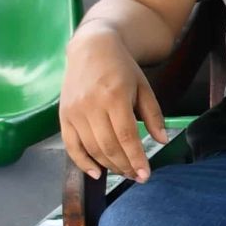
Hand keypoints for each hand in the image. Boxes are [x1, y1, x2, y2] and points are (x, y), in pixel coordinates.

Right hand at [61, 28, 164, 183]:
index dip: (136, 158)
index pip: (126, 136)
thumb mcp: (144, 87)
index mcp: (115, 96)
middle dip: (125, 166)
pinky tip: (96, 173)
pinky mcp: (63, 115)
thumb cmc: (122, 68)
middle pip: (108, 146)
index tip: (146, 175)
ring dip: (108, 165)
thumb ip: (154, 115)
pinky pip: (70, 145)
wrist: (92, 48)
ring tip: (124, 172)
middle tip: (137, 177)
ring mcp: (74, 111)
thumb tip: (162, 140)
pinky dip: (82, 162)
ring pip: (91, 148)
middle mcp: (91, 105)